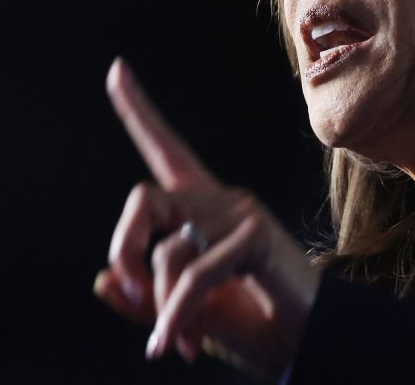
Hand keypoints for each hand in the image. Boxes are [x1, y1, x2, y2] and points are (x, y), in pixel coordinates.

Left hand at [94, 57, 321, 373]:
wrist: (312, 345)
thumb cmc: (256, 325)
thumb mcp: (189, 317)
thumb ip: (148, 301)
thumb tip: (102, 281)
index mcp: (202, 211)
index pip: (166, 149)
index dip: (138, 110)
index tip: (115, 69)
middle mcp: (220, 201)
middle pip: (145, 198)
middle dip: (124, 246)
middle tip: (130, 295)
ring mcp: (240, 214)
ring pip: (168, 249)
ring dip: (163, 305)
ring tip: (176, 342)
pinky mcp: (255, 236)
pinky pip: (195, 275)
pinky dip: (177, 315)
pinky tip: (174, 344)